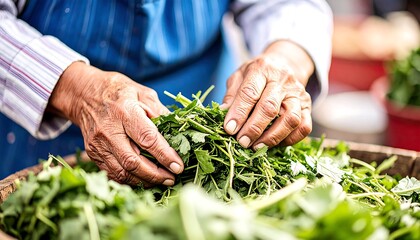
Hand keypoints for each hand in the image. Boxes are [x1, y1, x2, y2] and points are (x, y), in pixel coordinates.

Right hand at [47, 62, 183, 185]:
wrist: (84, 94)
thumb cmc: (119, 92)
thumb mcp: (143, 93)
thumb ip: (160, 112)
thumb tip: (177, 133)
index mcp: (125, 111)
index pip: (147, 138)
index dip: (165, 155)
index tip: (178, 166)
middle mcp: (109, 130)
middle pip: (133, 161)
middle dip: (156, 175)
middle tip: (172, 178)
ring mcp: (98, 144)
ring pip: (122, 172)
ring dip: (144, 181)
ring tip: (162, 181)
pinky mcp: (92, 153)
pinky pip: (112, 173)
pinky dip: (130, 180)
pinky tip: (144, 179)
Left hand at [222, 40, 313, 148]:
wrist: (283, 65)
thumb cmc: (256, 75)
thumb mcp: (239, 77)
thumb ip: (232, 95)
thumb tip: (222, 113)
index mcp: (261, 69)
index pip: (249, 93)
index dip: (239, 113)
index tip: (229, 129)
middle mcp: (283, 80)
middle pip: (270, 107)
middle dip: (253, 128)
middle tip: (242, 142)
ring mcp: (298, 94)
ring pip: (290, 119)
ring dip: (272, 137)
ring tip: (256, 147)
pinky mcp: (308, 106)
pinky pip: (304, 127)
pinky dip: (289, 140)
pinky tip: (273, 144)